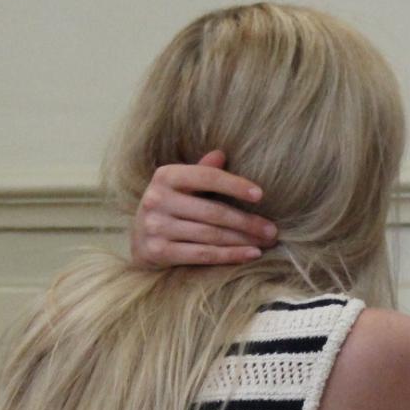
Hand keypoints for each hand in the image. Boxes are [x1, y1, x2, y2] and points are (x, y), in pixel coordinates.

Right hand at [129, 151, 275, 267]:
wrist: (138, 241)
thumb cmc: (169, 208)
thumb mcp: (181, 186)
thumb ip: (201, 172)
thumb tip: (221, 153)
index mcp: (165, 176)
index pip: (207, 177)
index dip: (235, 185)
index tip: (260, 195)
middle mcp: (157, 199)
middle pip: (213, 211)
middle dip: (247, 222)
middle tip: (272, 230)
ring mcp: (155, 227)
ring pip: (211, 235)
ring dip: (243, 240)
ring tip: (266, 243)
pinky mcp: (157, 252)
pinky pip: (202, 254)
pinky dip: (230, 255)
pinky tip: (250, 254)